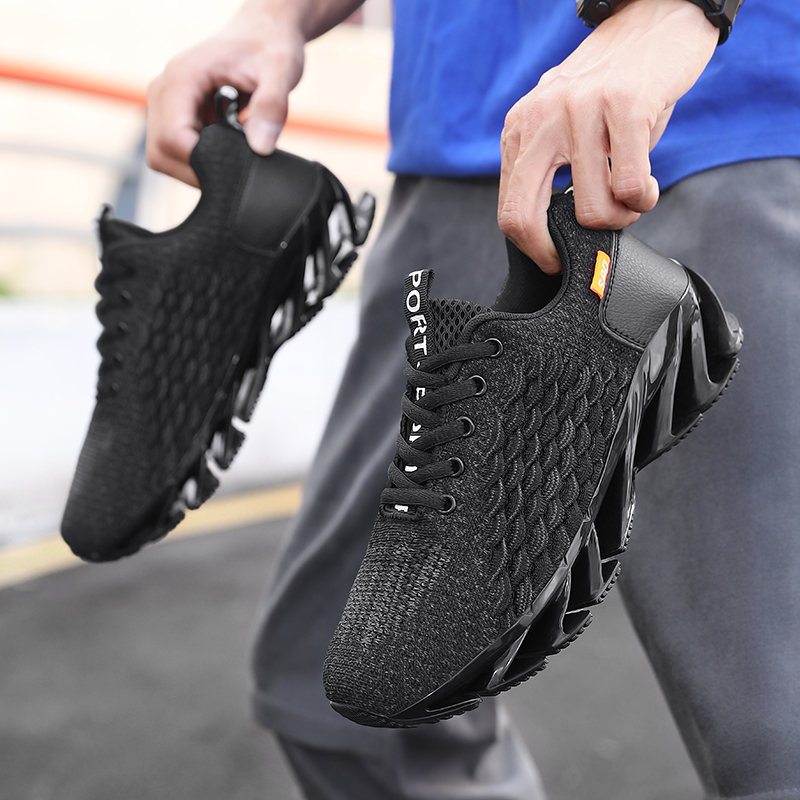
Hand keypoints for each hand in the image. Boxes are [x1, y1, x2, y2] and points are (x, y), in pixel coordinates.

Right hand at [146, 2, 306, 186]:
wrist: (264, 31)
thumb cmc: (269, 44)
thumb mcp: (280, 71)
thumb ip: (272, 107)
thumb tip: (260, 147)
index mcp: (183, 76)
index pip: (171, 136)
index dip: (200, 162)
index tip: (232, 168)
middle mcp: (166, 89)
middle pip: (160, 151)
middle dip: (195, 170)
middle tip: (233, 170)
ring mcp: (168, 103)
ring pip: (164, 155)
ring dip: (196, 166)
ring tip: (232, 156)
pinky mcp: (178, 114)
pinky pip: (177, 150)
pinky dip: (200, 160)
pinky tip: (226, 150)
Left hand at [498, 0, 717, 273]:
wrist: (654, 23)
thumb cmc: (612, 89)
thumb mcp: (564, 128)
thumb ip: (552, 173)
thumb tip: (558, 236)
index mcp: (521, 130)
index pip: (509, 210)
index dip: (533, 249)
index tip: (556, 260)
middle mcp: (542, 118)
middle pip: (525, 217)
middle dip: (558, 249)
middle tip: (589, 249)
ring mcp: (580, 110)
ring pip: (591, 209)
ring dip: (620, 217)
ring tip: (631, 197)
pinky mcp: (624, 104)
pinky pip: (629, 186)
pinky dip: (643, 198)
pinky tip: (646, 184)